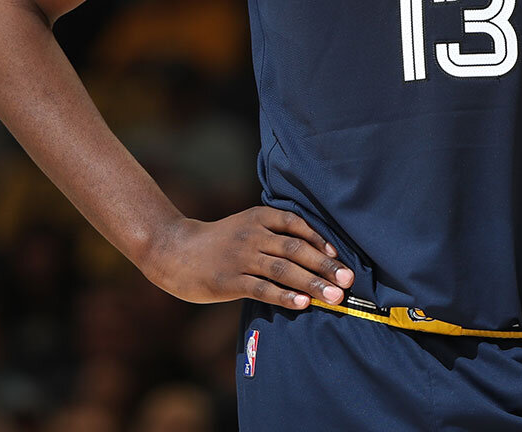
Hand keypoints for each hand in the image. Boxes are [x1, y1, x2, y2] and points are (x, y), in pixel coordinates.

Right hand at [142, 206, 354, 310]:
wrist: (174, 251)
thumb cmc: (218, 242)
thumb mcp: (245, 227)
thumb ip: (274, 234)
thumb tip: (316, 254)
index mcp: (258, 217)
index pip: (296, 225)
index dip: (320, 240)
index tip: (339, 256)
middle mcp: (252, 235)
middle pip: (295, 249)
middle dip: (324, 266)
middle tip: (348, 281)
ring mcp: (240, 257)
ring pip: (283, 270)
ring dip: (312, 284)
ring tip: (335, 297)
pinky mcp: (229, 280)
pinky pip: (262, 289)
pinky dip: (285, 296)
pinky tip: (303, 304)